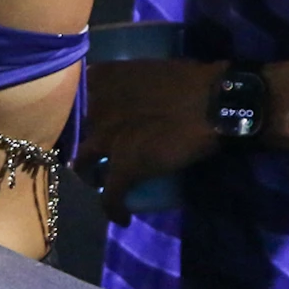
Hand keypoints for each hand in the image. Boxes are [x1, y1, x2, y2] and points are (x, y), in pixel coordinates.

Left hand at [78, 60, 221, 223]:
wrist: (213, 104)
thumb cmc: (191, 81)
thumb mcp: (150, 71)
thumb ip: (130, 80)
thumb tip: (132, 94)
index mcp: (103, 79)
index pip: (75, 99)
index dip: (82, 115)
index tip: (91, 123)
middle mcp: (96, 107)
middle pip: (78, 132)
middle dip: (85, 143)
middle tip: (98, 153)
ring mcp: (107, 139)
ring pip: (84, 163)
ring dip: (92, 174)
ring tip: (104, 182)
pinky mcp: (123, 167)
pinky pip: (110, 196)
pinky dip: (114, 209)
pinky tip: (123, 217)